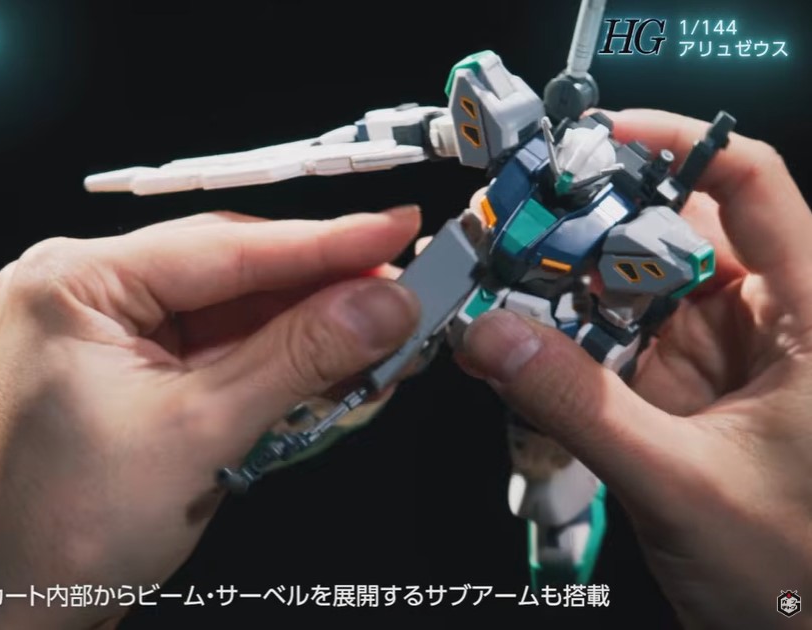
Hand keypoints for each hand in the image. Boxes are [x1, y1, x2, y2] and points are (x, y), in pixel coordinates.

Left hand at [0, 207, 422, 628]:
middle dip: (317, 292)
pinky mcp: (120, 369)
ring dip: (301, 332)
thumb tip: (379, 305)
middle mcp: (79, 291)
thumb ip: (300, 357)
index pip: (223, 246)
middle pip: (227, 272)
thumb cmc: (65, 531)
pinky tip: (327, 369)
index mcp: (72, 282)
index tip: (392, 233)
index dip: (323, 243)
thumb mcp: (201, 431)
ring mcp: (98, 331)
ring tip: (377, 340)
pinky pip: (210, 348)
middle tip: (400, 294)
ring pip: (227, 312)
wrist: (18, 609)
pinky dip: (269, 363)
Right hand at [457, 109, 811, 628]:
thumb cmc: (798, 574)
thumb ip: (577, 404)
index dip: (677, 142)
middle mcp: (768, 325)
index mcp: (809, 319)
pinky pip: (617, 347)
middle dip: (591, 221)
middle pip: (673, 232)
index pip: (750, 185)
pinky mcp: (684, 400)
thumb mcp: (681, 481)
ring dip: (569, 286)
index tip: (596, 135)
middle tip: (513, 221)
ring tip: (500, 280)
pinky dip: (568, 342)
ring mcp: (722, 364)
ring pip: (636, 291)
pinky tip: (520, 344)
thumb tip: (487, 335)